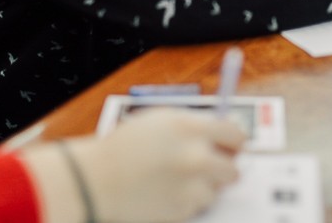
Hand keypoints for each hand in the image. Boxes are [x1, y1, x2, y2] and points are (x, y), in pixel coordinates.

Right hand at [73, 109, 243, 222]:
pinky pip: (195, 207)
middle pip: (233, 168)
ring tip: (173, 180)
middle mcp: (195, 157)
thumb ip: (194, 124)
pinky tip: (163, 193)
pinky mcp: (182, 211)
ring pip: (214, 191)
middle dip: (222, 168)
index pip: (236, 135)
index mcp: (190, 128)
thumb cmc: (124, 147)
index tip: (231, 146)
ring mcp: (190, 187)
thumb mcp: (160, 120)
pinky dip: (185, 202)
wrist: (96, 180)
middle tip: (207, 167)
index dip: (234, 141)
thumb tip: (225, 131)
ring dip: (200, 187)